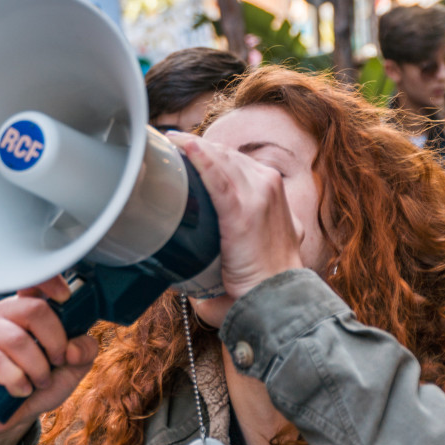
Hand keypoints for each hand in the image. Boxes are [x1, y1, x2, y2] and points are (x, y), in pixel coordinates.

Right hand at [0, 276, 98, 444]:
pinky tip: (21, 389)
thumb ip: (83, 350)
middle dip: (53, 341)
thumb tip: (74, 347)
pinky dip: (15, 379)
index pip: (36, 281)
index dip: (50, 282)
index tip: (65, 297)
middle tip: (58, 360)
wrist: (16, 413)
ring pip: (15, 338)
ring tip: (39, 381)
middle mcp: (7, 312)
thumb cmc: (42, 381)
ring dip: (36, 366)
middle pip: (31, 309)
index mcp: (32, 307)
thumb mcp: (73, 366)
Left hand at [166, 132, 303, 321]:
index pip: (236, 162)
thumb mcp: (258, 243)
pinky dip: (199, 159)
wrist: (278, 300)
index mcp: (272, 191)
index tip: (184, 152)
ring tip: (165, 144)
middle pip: (227, 156)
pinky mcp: (244, 211)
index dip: (209, 153)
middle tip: (167, 147)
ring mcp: (260, 195)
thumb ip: (234, 233)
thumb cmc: (262, 279)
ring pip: (221, 160)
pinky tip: (181, 145)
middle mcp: (269, 186)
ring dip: (191, 148)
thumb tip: (188, 250)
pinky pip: (217, 178)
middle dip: (198, 148)